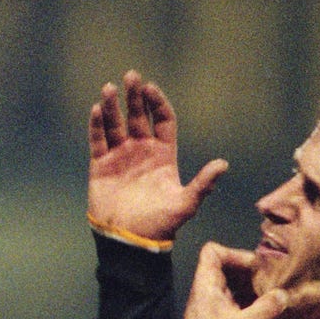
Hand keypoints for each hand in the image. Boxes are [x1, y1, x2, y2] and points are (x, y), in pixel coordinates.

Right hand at [87, 70, 227, 242]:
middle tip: (131, 76)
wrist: (130, 241)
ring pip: (115, 125)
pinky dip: (96, 126)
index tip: (151, 88)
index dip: (157, 103)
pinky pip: (98, 141)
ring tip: (108, 88)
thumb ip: (203, 183)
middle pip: (138, 116)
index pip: (163, 120)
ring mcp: (120, 157)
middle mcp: (142, 151)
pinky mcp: (101, 167)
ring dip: (112, 106)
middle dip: (135, 96)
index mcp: (164, 155)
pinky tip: (96, 110)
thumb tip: (223, 164)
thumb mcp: (186, 204)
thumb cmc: (160, 224)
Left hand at [161, 242, 285, 318]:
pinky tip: (274, 308)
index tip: (254, 267)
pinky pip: (244, 305)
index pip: (213, 253)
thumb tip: (283, 295)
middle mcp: (211, 294)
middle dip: (252, 270)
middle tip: (274, 279)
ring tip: (278, 292)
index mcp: (206, 286)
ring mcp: (218, 308)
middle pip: (230, 268)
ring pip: (239, 287)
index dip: (234, 254)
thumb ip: (264, 308)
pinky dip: (258, 303)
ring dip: (257, 287)